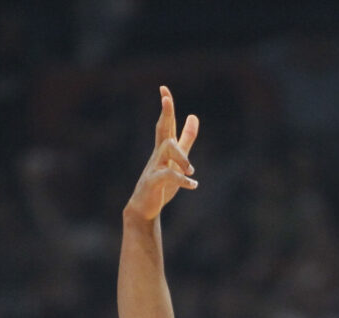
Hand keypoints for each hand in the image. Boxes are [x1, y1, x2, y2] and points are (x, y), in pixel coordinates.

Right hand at [124, 86, 198, 222]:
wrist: (144, 206)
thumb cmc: (161, 183)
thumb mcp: (178, 158)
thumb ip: (187, 138)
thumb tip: (193, 116)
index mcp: (164, 148)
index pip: (166, 124)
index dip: (166, 107)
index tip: (164, 89)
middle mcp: (158, 154)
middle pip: (162, 130)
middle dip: (165, 114)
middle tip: (165, 98)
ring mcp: (154, 167)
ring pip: (167, 150)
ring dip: (182, 158)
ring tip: (191, 171)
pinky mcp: (154, 182)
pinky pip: (168, 175)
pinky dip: (182, 179)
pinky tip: (193, 185)